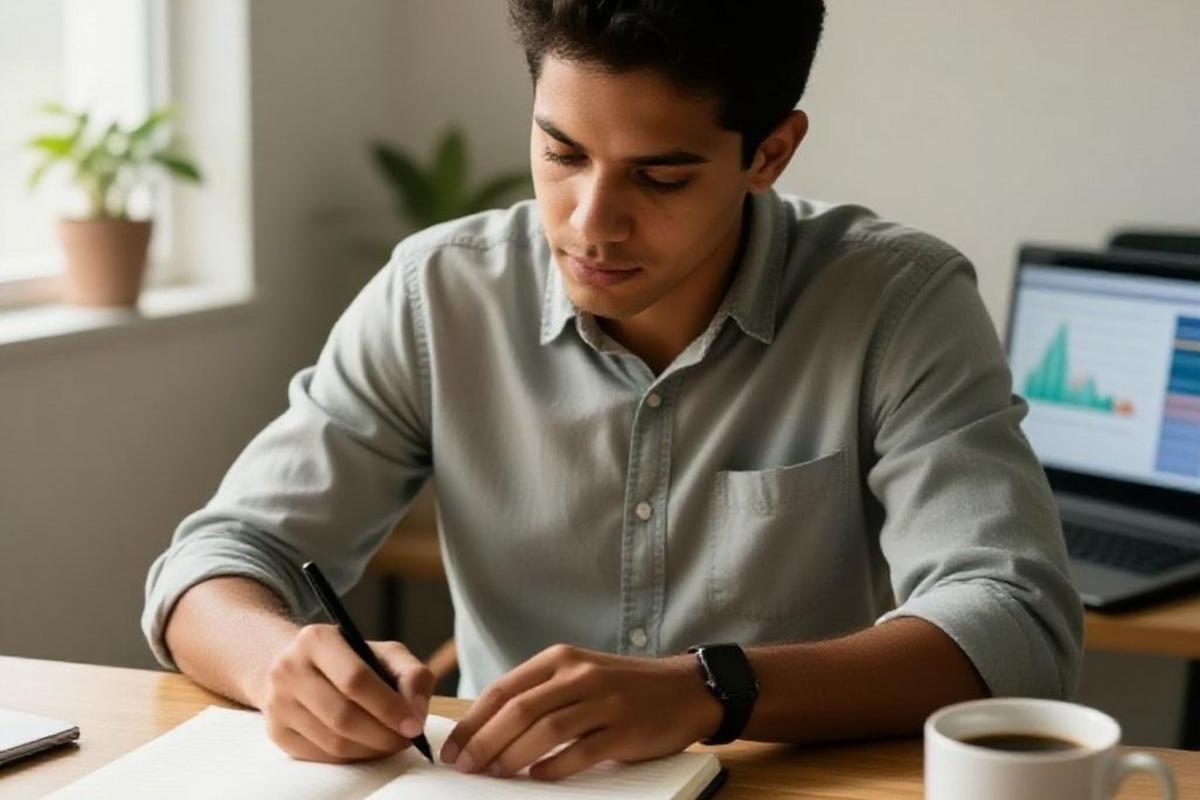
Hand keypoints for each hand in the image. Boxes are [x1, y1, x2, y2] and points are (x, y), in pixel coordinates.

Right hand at [255, 624, 434, 762]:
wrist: (299, 667)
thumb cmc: (351, 660)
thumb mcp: (383, 653)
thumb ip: (411, 674)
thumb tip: (417, 711)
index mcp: (317, 639)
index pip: (356, 679)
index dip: (389, 707)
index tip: (414, 724)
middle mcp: (289, 668)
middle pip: (343, 715)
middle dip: (383, 734)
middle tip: (406, 739)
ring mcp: (277, 702)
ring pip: (332, 741)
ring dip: (370, 749)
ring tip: (391, 743)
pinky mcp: (276, 731)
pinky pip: (320, 755)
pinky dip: (351, 757)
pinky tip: (367, 747)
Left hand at [440, 644, 721, 780]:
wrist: (684, 689)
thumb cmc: (623, 686)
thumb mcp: (579, 673)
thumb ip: (540, 692)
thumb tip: (486, 727)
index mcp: (561, 658)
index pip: (505, 689)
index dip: (474, 721)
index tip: (454, 747)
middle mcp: (581, 675)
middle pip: (520, 710)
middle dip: (485, 741)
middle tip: (466, 766)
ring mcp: (605, 701)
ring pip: (546, 730)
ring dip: (513, 756)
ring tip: (494, 774)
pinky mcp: (625, 729)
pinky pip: (581, 751)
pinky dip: (554, 767)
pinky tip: (537, 777)